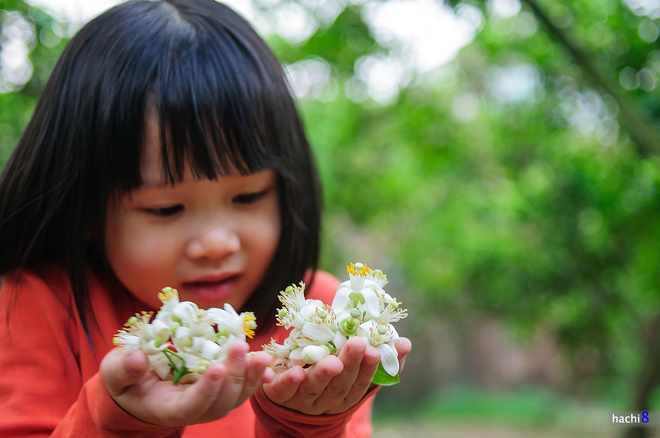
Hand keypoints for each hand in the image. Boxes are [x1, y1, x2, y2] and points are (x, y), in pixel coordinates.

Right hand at [101, 342, 273, 426]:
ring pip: (236, 397)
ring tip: (260, 355)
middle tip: (240, 347)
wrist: (139, 384)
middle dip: (233, 376)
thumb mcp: (116, 372)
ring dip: (250, 377)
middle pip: (220, 403)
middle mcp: (194, 410)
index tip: (216, 367)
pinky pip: (242, 386)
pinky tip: (265, 361)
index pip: (191, 406)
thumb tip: (137, 358)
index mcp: (167, 409)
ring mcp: (210, 401)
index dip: (206, 390)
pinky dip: (255, 375)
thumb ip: (124, 368)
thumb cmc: (126, 378)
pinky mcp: (221, 388)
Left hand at [262, 336, 411, 414]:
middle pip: (339, 386)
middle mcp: (324, 401)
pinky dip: (285, 380)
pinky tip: (292, 370)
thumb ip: (379, 357)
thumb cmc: (326, 373)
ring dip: (322, 374)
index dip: (368, 369)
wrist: (285, 393)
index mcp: (344, 395)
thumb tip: (405, 343)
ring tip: (331, 361)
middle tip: (358, 344)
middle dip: (349, 365)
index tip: (374, 349)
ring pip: (313, 389)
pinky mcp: (276, 393)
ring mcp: (300, 399)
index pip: (359, 384)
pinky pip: (281, 390)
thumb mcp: (352, 368)